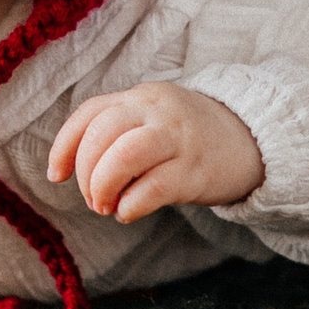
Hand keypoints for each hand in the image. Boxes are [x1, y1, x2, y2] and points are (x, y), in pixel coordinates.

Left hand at [47, 83, 263, 222]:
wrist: (252, 141)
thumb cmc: (188, 137)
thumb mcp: (153, 119)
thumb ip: (117, 131)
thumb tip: (71, 168)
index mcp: (142, 97)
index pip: (90, 113)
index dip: (64, 146)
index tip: (56, 175)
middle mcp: (158, 112)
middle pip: (102, 133)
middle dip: (86, 173)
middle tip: (93, 198)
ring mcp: (179, 139)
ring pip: (124, 155)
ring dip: (103, 186)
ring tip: (105, 205)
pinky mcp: (195, 171)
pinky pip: (152, 188)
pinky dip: (130, 205)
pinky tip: (128, 211)